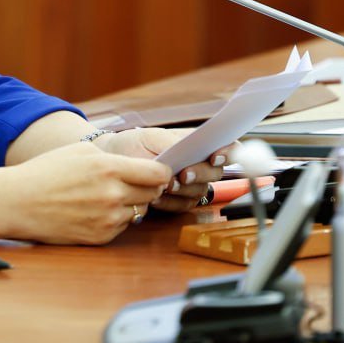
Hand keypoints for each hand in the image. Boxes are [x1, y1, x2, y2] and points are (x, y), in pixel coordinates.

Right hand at [0, 143, 172, 244]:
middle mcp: (113, 195)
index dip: (160, 172)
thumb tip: (143, 166)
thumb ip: (116, 157)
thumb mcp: (81, 150)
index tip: (155, 171)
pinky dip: (115, 218)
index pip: (159, 174)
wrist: (18, 202)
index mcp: (109, 168)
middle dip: (146, 187)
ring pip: (139, 211)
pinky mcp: (100, 237)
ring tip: (105, 196)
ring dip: (130, 204)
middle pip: (153, 193)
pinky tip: (94, 210)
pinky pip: (122, 226)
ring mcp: (108, 219)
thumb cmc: (47, 171)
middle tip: (131, 182)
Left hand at [91, 128, 228, 213]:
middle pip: (215, 173)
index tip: (215, 155)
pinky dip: (170, 202)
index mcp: (198, 144)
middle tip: (184, 173)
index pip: (227, 147)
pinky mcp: (179, 201)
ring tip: (165, 185)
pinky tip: (157, 198)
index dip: (229, 152)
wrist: (114, 161)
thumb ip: (171, 143)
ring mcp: (191, 185)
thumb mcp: (151, 137)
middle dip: (201, 173)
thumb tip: (186, 151)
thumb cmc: (134, 144)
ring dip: (184, 189)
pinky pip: (182, 206)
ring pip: (199, 191)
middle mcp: (200, 165)